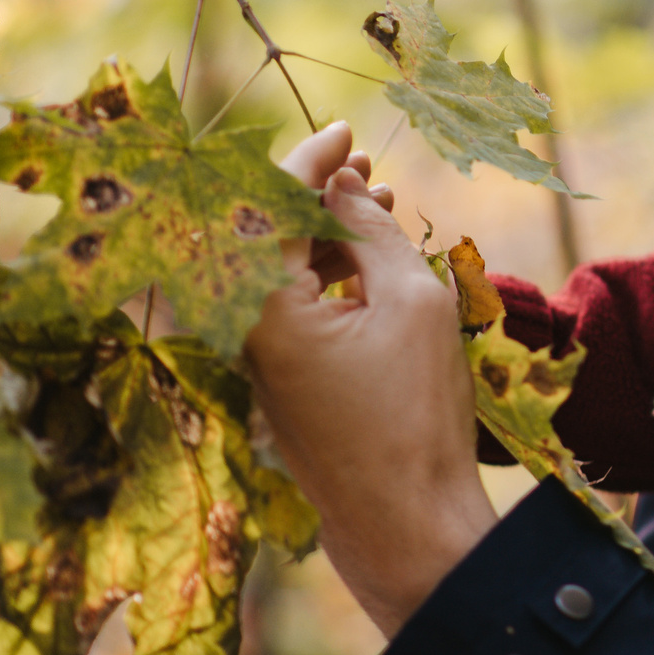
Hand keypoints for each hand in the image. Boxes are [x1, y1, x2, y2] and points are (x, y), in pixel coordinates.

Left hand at [247, 123, 496, 638]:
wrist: (404, 520)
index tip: (346, 134)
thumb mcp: (411, 302)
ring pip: (273, 271)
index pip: (269, 207)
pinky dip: (320, 274)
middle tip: (365, 168)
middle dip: (312, 193)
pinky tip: (366, 264)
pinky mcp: (275, 382)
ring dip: (319, 233)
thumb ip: (371, 232)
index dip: (310, 162)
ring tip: (377, 206)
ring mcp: (254, 360)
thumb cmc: (414, 411)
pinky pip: (285, 306)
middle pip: (260, 235)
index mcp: (260, 306)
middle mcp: (239, 331)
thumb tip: (342, 188)